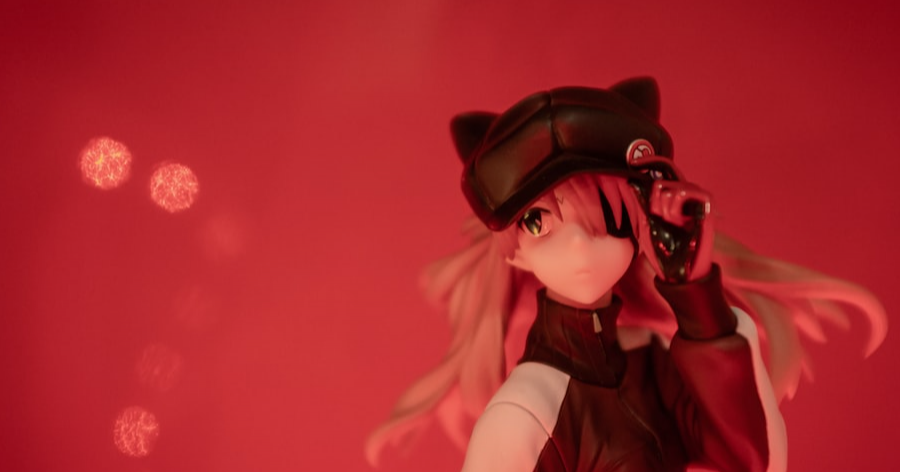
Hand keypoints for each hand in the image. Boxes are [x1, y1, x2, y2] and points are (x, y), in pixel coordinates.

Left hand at [626, 140, 712, 282]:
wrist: (679, 270)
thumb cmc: (663, 248)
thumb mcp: (645, 221)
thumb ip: (639, 201)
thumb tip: (630, 180)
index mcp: (672, 194)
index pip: (663, 169)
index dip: (650, 161)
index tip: (634, 162)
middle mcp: (685, 192)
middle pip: (663, 176)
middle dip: (654, 197)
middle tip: (659, 216)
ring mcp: (697, 196)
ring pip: (670, 187)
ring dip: (664, 208)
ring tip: (671, 222)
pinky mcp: (706, 203)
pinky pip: (683, 192)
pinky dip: (674, 208)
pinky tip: (678, 221)